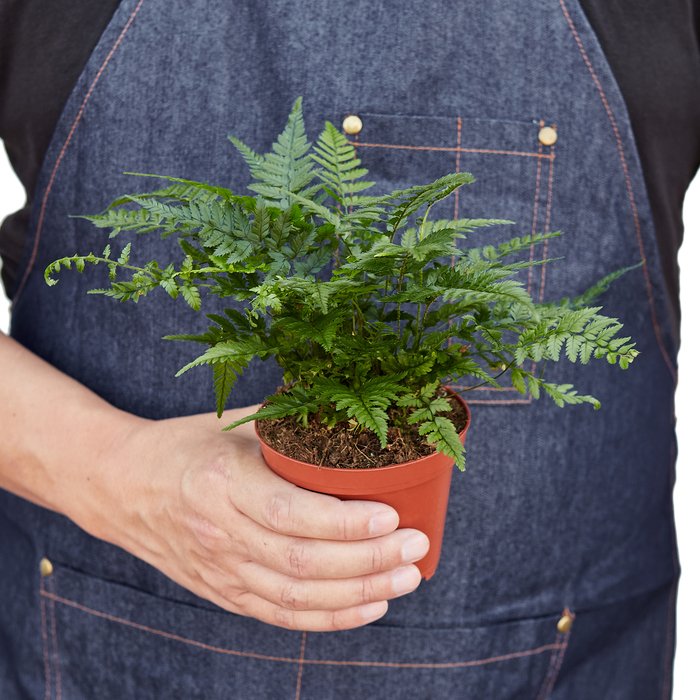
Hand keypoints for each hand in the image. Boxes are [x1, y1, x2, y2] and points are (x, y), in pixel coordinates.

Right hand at [82, 407, 427, 631]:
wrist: (120, 485)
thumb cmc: (184, 445)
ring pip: (297, 598)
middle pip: (302, 564)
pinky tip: (369, 606)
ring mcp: (220, 570)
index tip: (393, 516)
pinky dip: (329, 618)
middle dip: (368, 561)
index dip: (346, 524)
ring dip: (359, 594)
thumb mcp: (231, 424)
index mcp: (222, 483)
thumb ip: (288, 425)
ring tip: (406, 578)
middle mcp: (219, 533)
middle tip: (415, 546)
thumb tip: (353, 417)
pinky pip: (281, 616)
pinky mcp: (223, 592)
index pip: (292, 514)